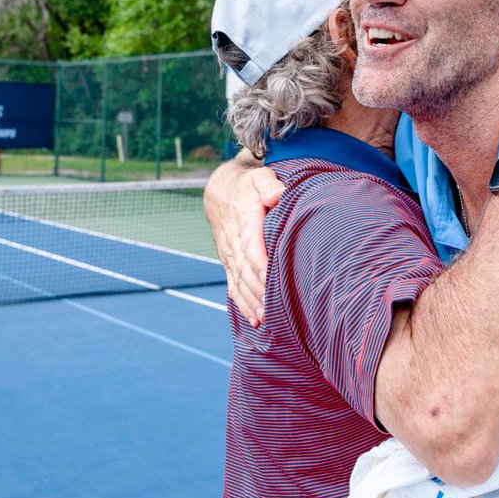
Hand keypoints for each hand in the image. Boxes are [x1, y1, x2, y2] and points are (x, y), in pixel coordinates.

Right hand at [203, 162, 282, 326]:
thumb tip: (278, 194)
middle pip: (246, 272)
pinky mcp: (230, 263)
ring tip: (265, 319)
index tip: (272, 281)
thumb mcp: (259, 178)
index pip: (252, 249)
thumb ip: (268, 185)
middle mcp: (234, 244)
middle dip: (259, 292)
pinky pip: (234, 285)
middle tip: (273, 310)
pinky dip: (242, 303)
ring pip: (239, 282)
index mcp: (244, 224)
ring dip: (251, 302)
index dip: (261, 266)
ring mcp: (230, 256)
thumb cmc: (247, 184)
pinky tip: (253, 319)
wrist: (220, 191)